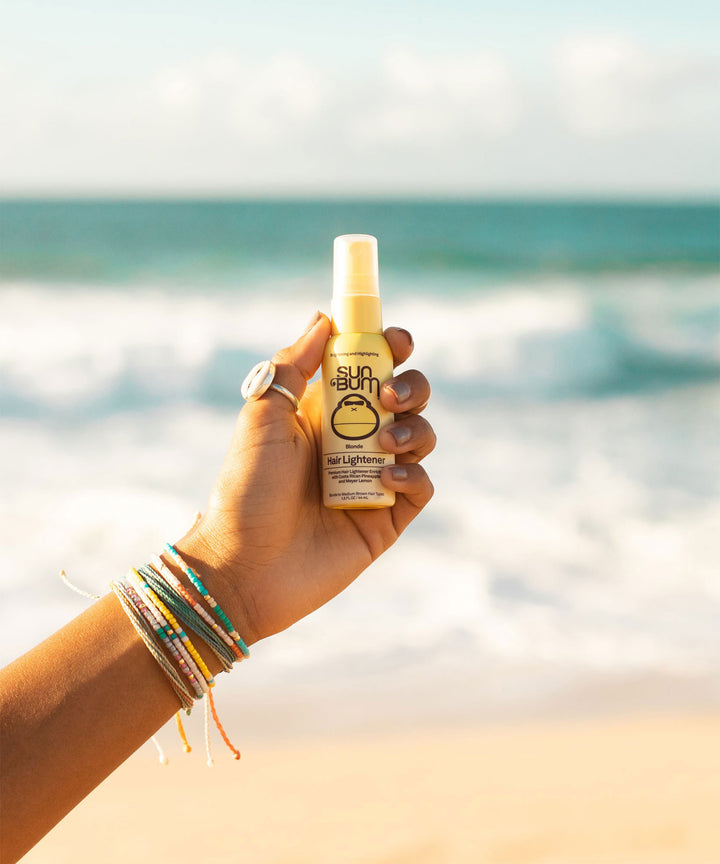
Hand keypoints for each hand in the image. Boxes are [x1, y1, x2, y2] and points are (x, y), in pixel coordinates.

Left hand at [174, 312, 435, 644]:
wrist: (243, 566)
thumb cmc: (245, 490)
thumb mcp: (263, 416)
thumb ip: (294, 365)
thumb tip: (324, 318)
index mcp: (324, 410)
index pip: (369, 367)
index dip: (389, 347)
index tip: (395, 340)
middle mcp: (354, 439)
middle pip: (406, 396)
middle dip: (411, 385)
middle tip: (389, 396)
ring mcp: (373, 479)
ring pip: (421, 435)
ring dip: (414, 428)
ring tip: (383, 442)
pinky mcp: (387, 518)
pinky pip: (420, 486)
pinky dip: (413, 474)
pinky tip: (388, 480)